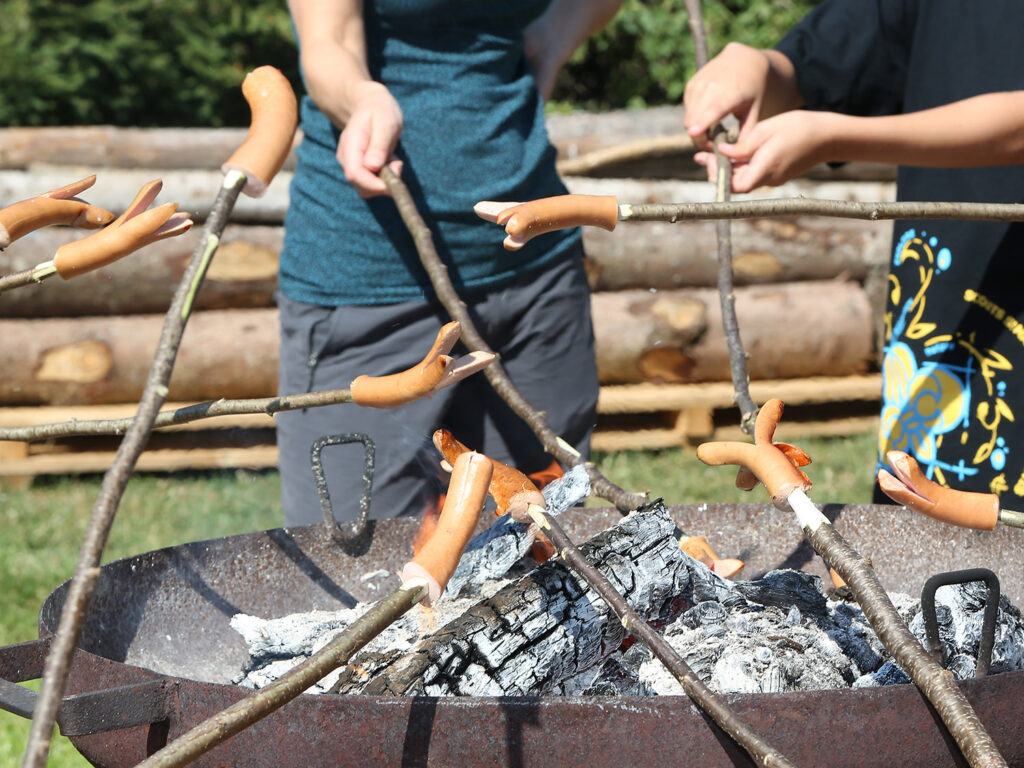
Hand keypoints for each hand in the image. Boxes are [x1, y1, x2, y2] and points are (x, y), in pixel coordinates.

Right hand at [336, 81, 404, 197]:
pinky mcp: (358, 169)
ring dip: (385, 180)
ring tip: (392, 158)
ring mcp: (351, 164)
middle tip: (397, 163)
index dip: (374, 184)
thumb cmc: (380, 110)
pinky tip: (388, 160)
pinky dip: (384, 177)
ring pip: (367, 188)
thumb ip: (379, 145)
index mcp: (351, 144)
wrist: (370, 104)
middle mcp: (346, 158)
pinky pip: (372, 182)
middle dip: (383, 184)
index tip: (394, 181)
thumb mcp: (385, 123)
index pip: (355, 174)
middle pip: (361, 186)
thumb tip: (372, 166)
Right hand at [684, 43, 777, 147]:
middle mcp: (710, 86)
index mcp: (729, 93)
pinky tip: (709, 116)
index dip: (701, 123)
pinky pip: (688, 110)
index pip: (711, 109)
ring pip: (689, 119)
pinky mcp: (691, 85)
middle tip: (714, 143)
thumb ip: (745, 135)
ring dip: (697, 130)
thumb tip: (735, 156)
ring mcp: (697, 85)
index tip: (694, 133)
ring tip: (715, 129)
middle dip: (701, 139)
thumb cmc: (752, 89)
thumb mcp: (754, 111)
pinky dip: (695, 118)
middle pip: (694, 122)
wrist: (743, 61)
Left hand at [693, 110, 836, 192]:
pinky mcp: (778, 174)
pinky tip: (734, 154)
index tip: (708, 160)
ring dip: (728, 169)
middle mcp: (769, 179)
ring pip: (744, 179)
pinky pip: (754, 173)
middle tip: (703, 157)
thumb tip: (722, 153)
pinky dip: (741, 166)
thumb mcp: (766, 130)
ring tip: (713, 154)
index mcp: (766, 168)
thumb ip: (743, 145)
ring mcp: (774, 178)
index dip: (720, 177)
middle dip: (719, 172)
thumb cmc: (799, 128)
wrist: (828, 136)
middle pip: (737, 184)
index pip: (737, 185)